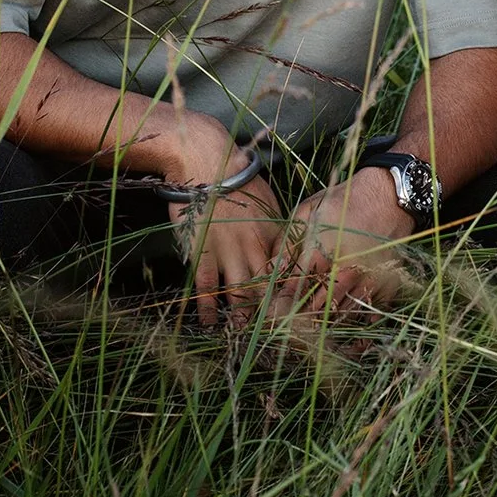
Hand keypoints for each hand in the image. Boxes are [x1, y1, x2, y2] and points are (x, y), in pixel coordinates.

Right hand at [157, 121, 280, 327]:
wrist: (207, 163)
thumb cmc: (239, 177)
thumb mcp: (268, 200)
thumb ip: (277, 227)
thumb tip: (285, 246)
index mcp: (276, 234)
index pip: (288, 272)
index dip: (290, 294)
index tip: (293, 312)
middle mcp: (256, 248)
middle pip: (267, 289)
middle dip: (270, 313)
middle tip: (271, 333)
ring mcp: (228, 253)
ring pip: (240, 294)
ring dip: (241, 317)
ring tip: (241, 334)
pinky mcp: (203, 254)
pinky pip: (207, 288)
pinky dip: (209, 309)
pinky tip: (209, 323)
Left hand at [268, 171, 418, 322]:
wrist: (388, 194)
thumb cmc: (344, 201)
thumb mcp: (308, 212)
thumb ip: (287, 243)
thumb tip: (270, 271)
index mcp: (322, 253)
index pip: (294, 289)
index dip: (281, 302)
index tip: (273, 309)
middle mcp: (345, 271)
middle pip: (317, 308)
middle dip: (301, 317)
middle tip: (291, 321)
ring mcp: (367, 279)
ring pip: (342, 315)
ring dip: (327, 321)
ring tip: (315, 324)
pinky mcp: (387, 282)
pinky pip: (372, 313)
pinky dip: (359, 322)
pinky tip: (349, 322)